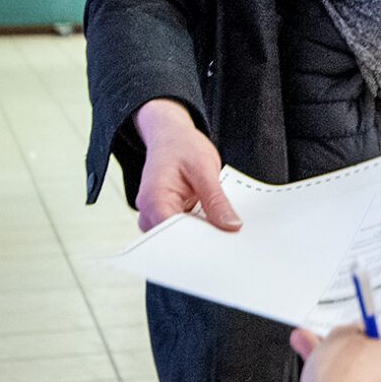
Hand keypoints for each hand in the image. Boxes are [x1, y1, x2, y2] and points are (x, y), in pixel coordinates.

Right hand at [131, 99, 240, 233]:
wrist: (170, 137)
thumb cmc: (182, 147)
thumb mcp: (205, 169)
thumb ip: (216, 200)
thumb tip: (231, 225)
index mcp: (154, 201)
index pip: (173, 237)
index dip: (198, 244)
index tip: (222, 244)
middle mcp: (149, 213)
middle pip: (176, 242)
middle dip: (203, 241)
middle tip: (229, 234)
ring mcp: (155, 218)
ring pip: (180, 239)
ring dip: (201, 235)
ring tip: (222, 224)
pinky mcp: (166, 218)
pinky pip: (183, 231)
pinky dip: (199, 228)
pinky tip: (213, 221)